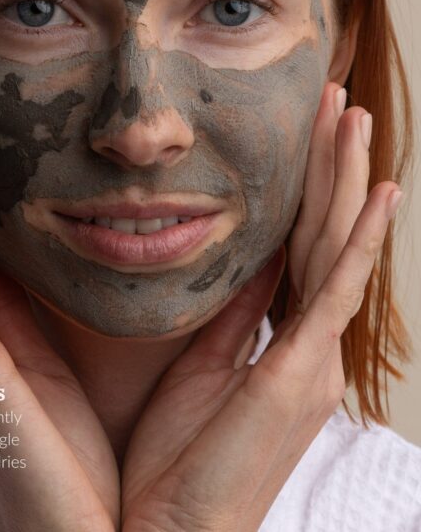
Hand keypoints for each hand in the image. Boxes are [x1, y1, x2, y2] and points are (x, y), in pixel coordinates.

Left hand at [120, 82, 401, 531]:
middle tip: (339, 101)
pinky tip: (379, 195)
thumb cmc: (181, 457)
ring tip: (356, 119)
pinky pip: (334, 291)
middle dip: (332, 166)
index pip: (299, 246)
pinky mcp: (301, 369)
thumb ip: (233, 312)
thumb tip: (245, 261)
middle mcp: (311, 342)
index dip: (306, 187)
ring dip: (345, 180)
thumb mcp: (204, 365)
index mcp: (285, 339)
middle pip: (323, 235)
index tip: (307, 133)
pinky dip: (357, 241)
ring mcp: (313, 355)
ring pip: (334, 247)